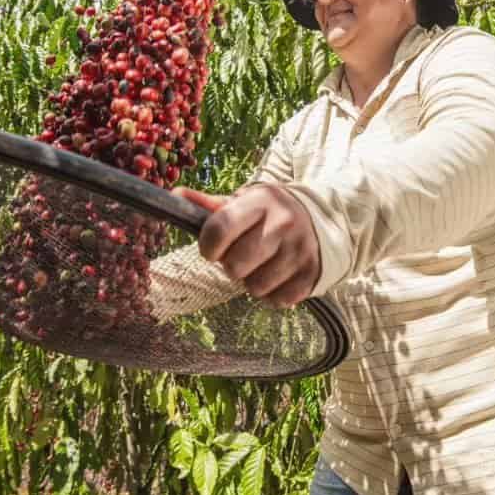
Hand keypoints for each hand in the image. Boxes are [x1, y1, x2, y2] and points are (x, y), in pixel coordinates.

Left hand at [172, 184, 321, 307]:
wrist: (319, 220)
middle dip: (231, 265)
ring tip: (261, 264)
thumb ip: (208, 205)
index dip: (208, 246)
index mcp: (261, 201)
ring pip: (255, 287)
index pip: (219, 229)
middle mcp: (283, 223)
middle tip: (241, 255)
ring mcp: (300, 250)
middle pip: (235, 266)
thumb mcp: (243, 203)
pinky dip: (272, 294)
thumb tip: (176, 194)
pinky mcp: (311, 274)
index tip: (212, 249)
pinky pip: (277, 300)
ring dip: (252, 281)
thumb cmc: (268, 214)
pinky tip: (277, 275)